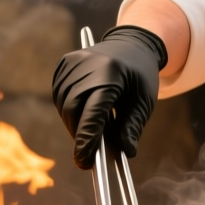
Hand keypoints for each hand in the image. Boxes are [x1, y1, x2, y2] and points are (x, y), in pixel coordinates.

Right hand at [51, 25, 166, 167]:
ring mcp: (73, 61)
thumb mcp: (144, 102)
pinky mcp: (65, 63)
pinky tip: (80, 118)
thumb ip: (133, 127)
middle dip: (79, 135)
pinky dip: (67, 110)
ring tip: (87, 138)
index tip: (85, 161)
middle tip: (88, 156)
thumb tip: (125, 152)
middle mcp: (88, 64)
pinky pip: (60, 95)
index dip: (87, 139)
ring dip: (73, 125)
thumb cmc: (141, 76)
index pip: (94, 111)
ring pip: (64, 104)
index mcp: (111, 73)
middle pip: (74, 109)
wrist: (133, 43)